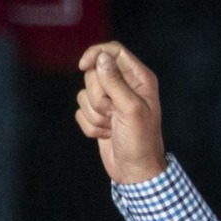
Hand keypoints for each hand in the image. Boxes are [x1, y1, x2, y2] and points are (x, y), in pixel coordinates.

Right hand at [75, 41, 166, 183]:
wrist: (135, 170)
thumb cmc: (141, 140)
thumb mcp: (130, 108)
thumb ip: (115, 82)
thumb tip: (101, 57)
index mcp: (139, 78)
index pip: (114, 51)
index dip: (96, 54)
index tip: (83, 66)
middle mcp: (125, 86)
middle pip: (94, 73)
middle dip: (98, 96)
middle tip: (114, 112)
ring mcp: (111, 102)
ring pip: (84, 94)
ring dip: (95, 115)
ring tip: (113, 126)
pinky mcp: (99, 116)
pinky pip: (80, 113)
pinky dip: (91, 126)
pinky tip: (107, 134)